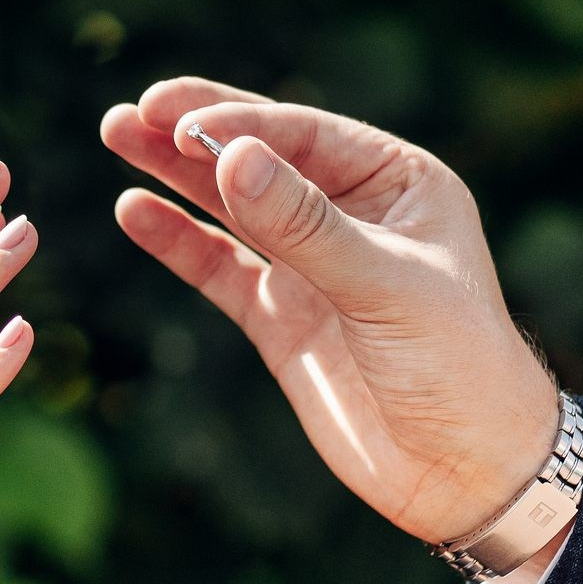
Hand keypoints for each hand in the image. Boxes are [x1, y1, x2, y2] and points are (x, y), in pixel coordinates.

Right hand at [101, 78, 558, 546]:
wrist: (468, 474)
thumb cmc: (459, 367)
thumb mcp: (384, 287)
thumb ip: (303, 225)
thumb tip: (228, 156)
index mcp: (398, 184)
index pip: (304, 135)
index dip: (237, 123)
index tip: (176, 122)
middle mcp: (351, 213)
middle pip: (259, 157)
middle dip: (193, 131)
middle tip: (132, 109)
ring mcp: (310, 265)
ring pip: (230, 204)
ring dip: (173, 173)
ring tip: (114, 133)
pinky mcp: (280, 316)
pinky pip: (218, 265)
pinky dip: (176, 238)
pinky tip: (134, 210)